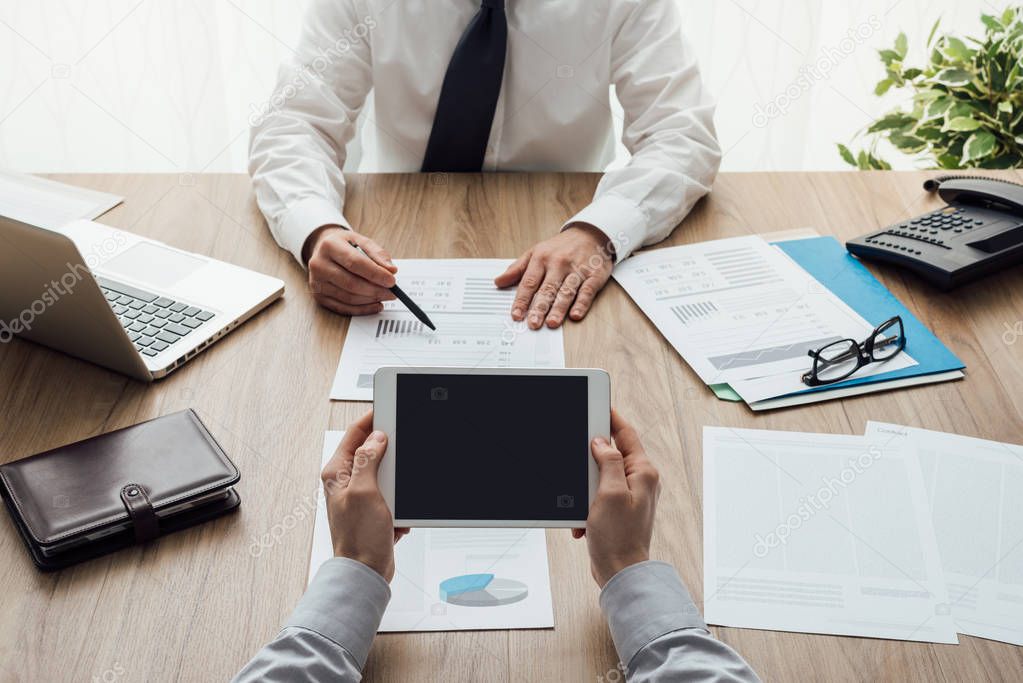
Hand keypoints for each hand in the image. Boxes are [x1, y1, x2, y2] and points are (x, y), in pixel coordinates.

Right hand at [304, 225, 398, 315]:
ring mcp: (316, 282)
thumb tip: (391, 270)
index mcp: (329, 245)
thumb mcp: (361, 241)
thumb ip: (378, 254)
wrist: (324, 250)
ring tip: (385, 296)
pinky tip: (375, 305)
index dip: (375, 274)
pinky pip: (343, 308)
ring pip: (348, 298)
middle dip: (375, 290)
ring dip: (370, 300)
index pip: (354, 263)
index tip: (391, 280)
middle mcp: (319, 264)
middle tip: (392, 292)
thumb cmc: (344, 246)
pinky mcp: (319, 296)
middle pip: (351, 283)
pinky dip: (362, 309)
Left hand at [321, 410, 408, 580]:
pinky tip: (396, 519)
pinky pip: (392, 494)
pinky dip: (399, 503)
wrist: (366, 571)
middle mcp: (346, 480)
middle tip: (399, 464)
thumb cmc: (358, 538)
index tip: (389, 409)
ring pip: (386, 474)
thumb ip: (368, 460)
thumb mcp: (364, 491)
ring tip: (394, 504)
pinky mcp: (373, 508)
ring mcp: (360, 494)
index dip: (372, 419)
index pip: (355, 433)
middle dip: (391, 458)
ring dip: (397, 487)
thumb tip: (376, 437)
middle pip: (373, 451)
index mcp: (337, 472)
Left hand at [494, 224, 613, 328]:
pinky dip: (581, 304)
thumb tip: (498, 282)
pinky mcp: (594, 275)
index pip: (528, 282)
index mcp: (541, 258)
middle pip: (547, 289)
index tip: (516, 315)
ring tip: (551, 322)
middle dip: (539, 307)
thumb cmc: (560, 247)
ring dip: (559, 308)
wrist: (589, 233)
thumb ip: (517, 268)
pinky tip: (575, 315)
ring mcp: (577, 269)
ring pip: (566, 291)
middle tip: (533, 323)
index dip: (521, 300)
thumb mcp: (535, 252)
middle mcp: (558, 263)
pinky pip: (587, 291)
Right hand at [572, 410, 659, 587]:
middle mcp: (640, 482)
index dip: (611, 418)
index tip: (598, 405)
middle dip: (591, 461)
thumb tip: (602, 442)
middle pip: (612, 453)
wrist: (620, 573)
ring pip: (600, 476)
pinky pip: (597, 495)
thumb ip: (608, 462)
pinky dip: (585, 505)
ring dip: (586, 489)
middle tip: (580, 464)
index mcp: (644, 473)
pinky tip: (584, 520)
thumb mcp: (610, 493)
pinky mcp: (618, 510)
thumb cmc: (619, 538)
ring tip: (584, 506)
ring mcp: (629, 496)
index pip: (627, 434)